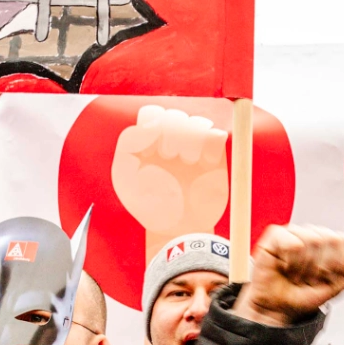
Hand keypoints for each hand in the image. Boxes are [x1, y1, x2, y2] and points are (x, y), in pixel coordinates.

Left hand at [111, 105, 229, 256]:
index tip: (153, 147)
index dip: (154, 124)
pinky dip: (212, 144)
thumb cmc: (150, 208)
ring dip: (193, 138)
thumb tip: (148, 126)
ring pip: (197, 122)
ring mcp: (194, 148)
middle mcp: (172, 142)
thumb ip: (129, 147)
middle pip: (175, 114)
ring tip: (189, 162)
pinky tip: (206, 162)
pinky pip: (216, 135)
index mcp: (150, 143)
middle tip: (170, 157)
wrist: (180, 230)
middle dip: (173, 132)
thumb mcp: (126, 180)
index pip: (152, 113)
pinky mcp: (214, 157)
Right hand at [235, 226, 343, 326]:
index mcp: (330, 244)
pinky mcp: (276, 235)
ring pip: (313, 240)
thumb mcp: (333, 290)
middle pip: (331, 240)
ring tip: (296, 276)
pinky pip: (293, 243)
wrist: (276, 308)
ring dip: (305, 267)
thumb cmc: (301, 296)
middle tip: (310, 280)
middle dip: (322, 268)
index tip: (328, 279)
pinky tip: (285, 267)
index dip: (339, 264)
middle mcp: (314, 234)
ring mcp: (295, 232)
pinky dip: (291, 262)